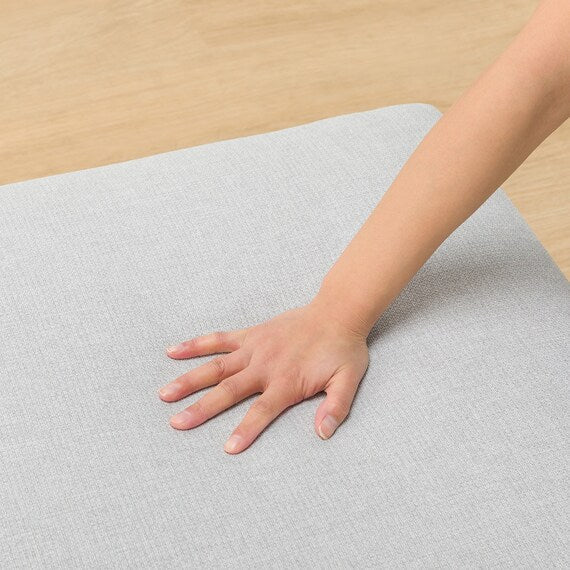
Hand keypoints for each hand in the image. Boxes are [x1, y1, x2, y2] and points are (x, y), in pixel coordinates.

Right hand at [158, 300, 369, 453]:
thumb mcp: (348, 380)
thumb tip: (323, 433)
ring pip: (216, 366)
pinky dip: (196, 345)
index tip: (228, 448)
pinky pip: (219, 339)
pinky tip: (173, 351)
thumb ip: (336, 407)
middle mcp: (264, 365)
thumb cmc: (342, 349)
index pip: (262, 410)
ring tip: (165, 394)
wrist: (337, 313)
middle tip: (177, 423)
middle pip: (228, 391)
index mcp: (286, 381)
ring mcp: (254, 348)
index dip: (246, 430)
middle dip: (202, 408)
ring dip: (189, 379)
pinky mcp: (251, 334)